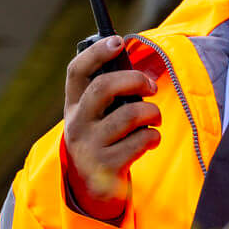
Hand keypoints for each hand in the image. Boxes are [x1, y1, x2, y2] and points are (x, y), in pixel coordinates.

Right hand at [64, 35, 160, 217]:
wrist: (91, 187)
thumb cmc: (102, 140)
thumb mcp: (96, 116)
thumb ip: (109, 95)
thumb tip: (140, 73)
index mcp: (73, 105)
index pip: (77, 71)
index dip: (96, 52)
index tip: (118, 41)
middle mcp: (77, 124)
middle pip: (103, 88)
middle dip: (134, 80)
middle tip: (151, 87)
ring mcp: (90, 146)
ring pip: (130, 115)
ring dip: (152, 113)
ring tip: (154, 118)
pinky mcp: (107, 165)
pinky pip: (141, 140)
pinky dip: (153, 137)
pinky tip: (150, 140)